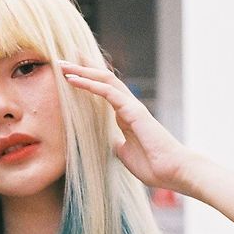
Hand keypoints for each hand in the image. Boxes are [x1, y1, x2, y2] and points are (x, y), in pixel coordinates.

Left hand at [59, 59, 198, 193]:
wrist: (172, 171)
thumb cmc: (153, 165)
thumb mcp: (126, 154)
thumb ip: (118, 145)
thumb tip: (112, 143)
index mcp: (126, 115)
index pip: (104, 91)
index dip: (88, 80)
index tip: (70, 73)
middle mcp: (128, 106)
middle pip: (103, 79)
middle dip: (82, 68)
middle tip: (61, 61)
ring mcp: (131, 106)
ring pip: (104, 80)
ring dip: (82, 71)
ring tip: (62, 65)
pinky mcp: (133, 110)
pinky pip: (107, 92)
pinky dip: (89, 84)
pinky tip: (73, 79)